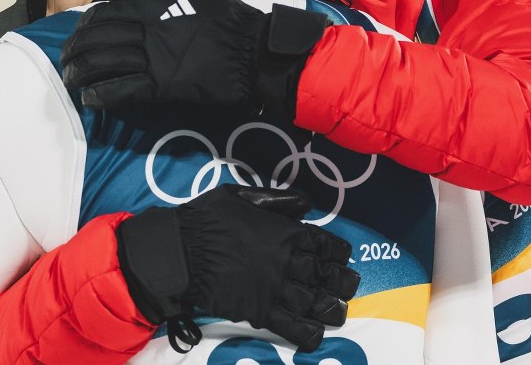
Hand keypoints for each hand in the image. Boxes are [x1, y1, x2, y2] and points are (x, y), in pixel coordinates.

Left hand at [61, 0, 328, 114]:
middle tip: (66, 63)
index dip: (84, 27)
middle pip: (95, 40)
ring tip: (72, 82)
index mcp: (154, 8)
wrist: (254, 49)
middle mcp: (146, 30)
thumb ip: (170, 0)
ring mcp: (152, 58)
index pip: (104, 14)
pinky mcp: (161, 86)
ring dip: (80, 74)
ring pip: (101, 65)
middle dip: (74, 52)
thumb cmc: (233, 22)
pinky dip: (100, 95)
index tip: (77, 35)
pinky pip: (120, 90)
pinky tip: (90, 99)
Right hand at [117, 184, 358, 352]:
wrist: (181, 250)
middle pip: (326, 276)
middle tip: (349, 287)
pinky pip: (291, 326)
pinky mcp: (259, 311)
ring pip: (314, 303)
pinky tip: (316, 335)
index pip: (326, 244)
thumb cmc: (209, 219)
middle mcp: (287, 261)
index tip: (343, 257)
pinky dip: (307, 333)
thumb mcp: (244, 195)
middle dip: (343, 283)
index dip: (338, 252)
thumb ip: (278, 199)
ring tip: (339, 313)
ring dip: (331, 309)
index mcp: (287, 232)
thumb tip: (306, 203)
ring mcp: (275, 288)